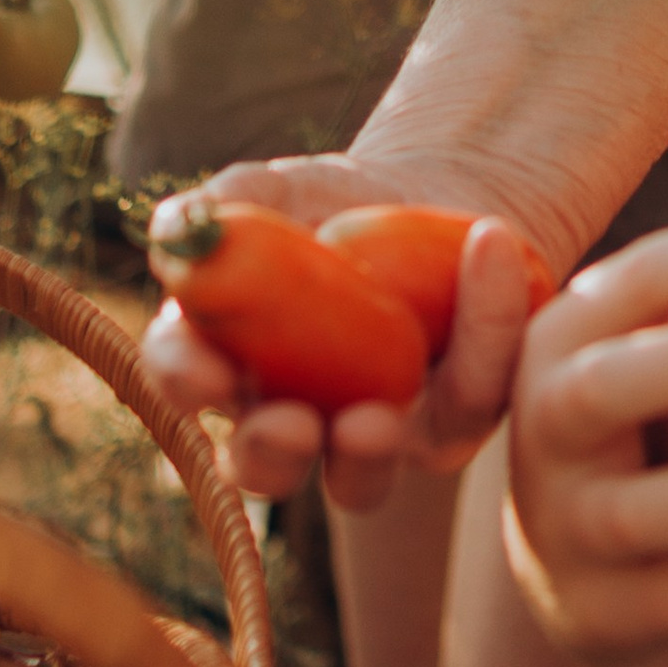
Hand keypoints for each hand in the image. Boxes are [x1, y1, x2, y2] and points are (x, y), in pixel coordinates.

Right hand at [138, 153, 548, 509]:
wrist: (434, 188)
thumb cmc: (334, 199)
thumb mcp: (279, 190)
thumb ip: (226, 204)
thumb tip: (181, 227)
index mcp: (231, 359)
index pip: (187, 378)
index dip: (184, 380)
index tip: (206, 370)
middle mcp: (295, 416)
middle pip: (266, 467)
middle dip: (269, 456)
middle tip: (291, 426)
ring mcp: (376, 432)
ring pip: (364, 478)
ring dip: (366, 454)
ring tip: (375, 418)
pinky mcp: (457, 416)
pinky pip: (471, 394)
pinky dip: (483, 324)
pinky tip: (486, 246)